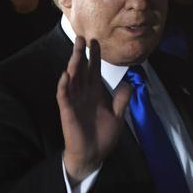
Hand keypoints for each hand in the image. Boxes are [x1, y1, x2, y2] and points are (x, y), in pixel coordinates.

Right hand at [57, 37, 130, 185]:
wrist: (93, 155)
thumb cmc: (103, 136)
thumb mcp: (117, 116)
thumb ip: (121, 100)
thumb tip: (128, 84)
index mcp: (95, 94)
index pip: (94, 71)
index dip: (95, 57)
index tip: (96, 42)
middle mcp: (84, 95)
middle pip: (82, 70)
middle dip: (82, 54)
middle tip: (83, 37)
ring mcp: (75, 102)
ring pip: (72, 79)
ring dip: (73, 65)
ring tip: (76, 50)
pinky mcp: (68, 112)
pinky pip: (64, 96)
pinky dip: (64, 86)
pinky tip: (66, 75)